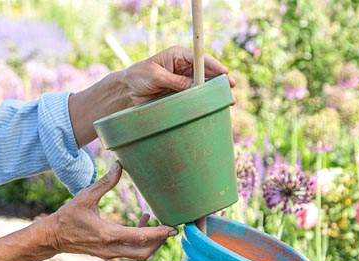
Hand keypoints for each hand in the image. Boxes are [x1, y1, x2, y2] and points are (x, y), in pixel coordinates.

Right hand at [41, 162, 175, 260]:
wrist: (53, 238)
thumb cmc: (68, 216)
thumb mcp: (85, 196)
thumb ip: (104, 182)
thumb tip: (119, 164)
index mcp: (108, 235)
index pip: (140, 237)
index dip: (158, 234)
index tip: (172, 229)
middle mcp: (111, 248)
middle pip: (144, 252)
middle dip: (159, 242)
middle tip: (169, 228)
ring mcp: (110, 254)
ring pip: (139, 254)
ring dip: (150, 242)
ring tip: (155, 222)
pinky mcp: (109, 254)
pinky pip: (130, 251)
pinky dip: (140, 241)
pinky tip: (142, 222)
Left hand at [68, 46, 233, 145]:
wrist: (127, 92)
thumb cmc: (138, 78)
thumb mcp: (156, 77)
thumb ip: (175, 81)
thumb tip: (193, 86)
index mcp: (178, 56)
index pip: (200, 59)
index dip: (214, 66)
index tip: (225, 74)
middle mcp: (184, 67)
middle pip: (206, 73)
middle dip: (218, 80)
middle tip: (231, 89)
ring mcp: (183, 81)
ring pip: (203, 86)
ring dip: (213, 93)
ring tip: (226, 100)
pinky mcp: (180, 95)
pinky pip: (195, 98)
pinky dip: (203, 102)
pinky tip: (212, 107)